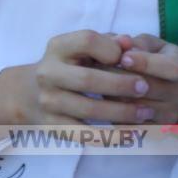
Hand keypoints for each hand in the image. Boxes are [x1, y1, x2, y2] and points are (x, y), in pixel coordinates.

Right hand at [0, 30, 164, 126]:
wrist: (31, 93)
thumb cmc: (71, 64)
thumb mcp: (84, 48)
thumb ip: (109, 42)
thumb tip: (129, 43)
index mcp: (58, 47)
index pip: (87, 40)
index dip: (111, 48)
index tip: (128, 57)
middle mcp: (48, 73)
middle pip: (87, 79)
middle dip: (121, 84)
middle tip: (145, 87)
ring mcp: (48, 102)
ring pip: (88, 110)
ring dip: (121, 112)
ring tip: (145, 112)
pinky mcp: (53, 126)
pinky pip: (84, 135)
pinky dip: (110, 137)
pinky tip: (131, 135)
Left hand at [107, 34, 177, 123]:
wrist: (159, 83)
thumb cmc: (150, 57)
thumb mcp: (145, 43)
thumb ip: (133, 42)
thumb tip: (121, 42)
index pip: (172, 68)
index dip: (147, 63)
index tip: (124, 57)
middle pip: (151, 89)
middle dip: (122, 77)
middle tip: (99, 67)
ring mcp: (171, 114)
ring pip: (137, 108)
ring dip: (114, 95)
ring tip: (97, 82)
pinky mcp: (157, 131)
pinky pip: (131, 124)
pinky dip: (114, 112)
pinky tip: (102, 99)